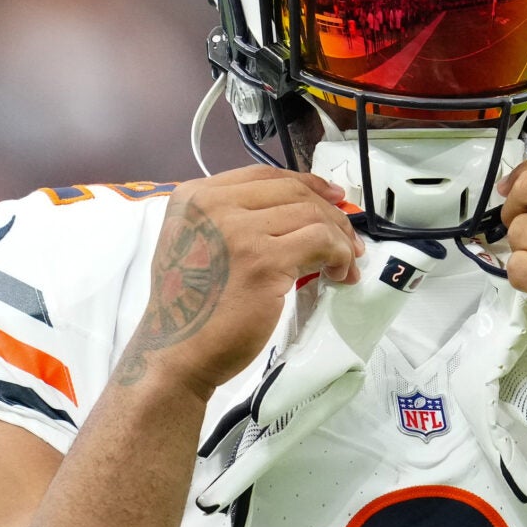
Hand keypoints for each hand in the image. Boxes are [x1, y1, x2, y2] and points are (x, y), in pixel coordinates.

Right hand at [111, 165, 359, 398]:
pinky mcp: (263, 261)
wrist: (177, 351)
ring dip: (340, 239)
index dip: (307, 184)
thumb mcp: (196, 244)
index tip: (333, 200)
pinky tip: (338, 274)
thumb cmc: (190, 307)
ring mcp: (239, 231)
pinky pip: (320, 242)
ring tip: (346, 264)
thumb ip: (232, 221)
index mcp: (195, 196)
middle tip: (350, 242)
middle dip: (331, 215)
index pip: (265, 175)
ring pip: (311, 215)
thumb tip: (295, 214)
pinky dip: (340, 255)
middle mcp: (213, 205)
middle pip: (293, 192)